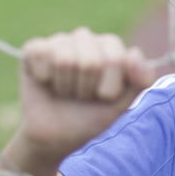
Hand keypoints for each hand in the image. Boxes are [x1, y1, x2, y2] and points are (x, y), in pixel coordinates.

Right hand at [17, 27, 153, 160]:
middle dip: (86, 88)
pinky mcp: (35, 48)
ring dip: (65, 86)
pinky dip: (44, 77)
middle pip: (91, 61)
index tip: (103, 97)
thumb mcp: (121, 105)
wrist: (56, 137)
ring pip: (65, 60)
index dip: (108, 87)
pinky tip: (46, 81)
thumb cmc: (91, 117)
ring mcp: (61, 41)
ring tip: (65, 91)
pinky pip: (40, 54)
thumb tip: (134, 53)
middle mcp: (87, 38)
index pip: (117, 59)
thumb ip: (140, 81)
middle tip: (81, 96)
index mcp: (112, 47)